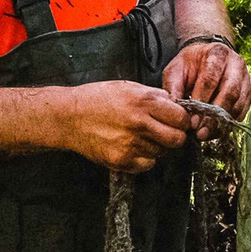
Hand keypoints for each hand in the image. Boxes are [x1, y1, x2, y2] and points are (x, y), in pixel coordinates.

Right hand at [59, 81, 189, 172]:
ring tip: (140, 137)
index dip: (181, 120)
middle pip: (177, 139)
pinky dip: (144, 158)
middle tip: (165, 132)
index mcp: (143, 102)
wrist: (68, 117)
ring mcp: (130, 144)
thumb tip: (176, 105)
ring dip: (156, 146)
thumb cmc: (97, 99)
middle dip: (175, 136)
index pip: (181, 118)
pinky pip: (147, 164)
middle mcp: (139, 123)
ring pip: (161, 153)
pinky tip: (133, 147)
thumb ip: (154, 96)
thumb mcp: (128, 87)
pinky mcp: (121, 160)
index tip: (177, 121)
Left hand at [164, 38, 250, 139]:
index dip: (201, 101)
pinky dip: (229, 123)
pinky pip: (243, 111)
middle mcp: (236, 64)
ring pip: (238, 104)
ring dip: (222, 122)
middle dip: (214, 115)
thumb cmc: (189, 65)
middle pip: (230, 92)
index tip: (191, 119)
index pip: (211, 79)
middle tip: (200, 132)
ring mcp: (245, 78)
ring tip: (206, 134)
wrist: (205, 59)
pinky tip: (215, 130)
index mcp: (217, 53)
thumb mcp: (175, 71)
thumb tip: (175, 111)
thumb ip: (173, 88)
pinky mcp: (248, 92)